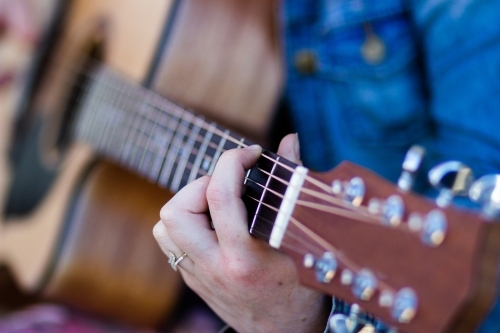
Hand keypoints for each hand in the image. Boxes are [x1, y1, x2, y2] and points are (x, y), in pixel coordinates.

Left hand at [154, 134, 329, 332]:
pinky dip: (186, 221)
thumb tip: (289, 140)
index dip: (234, 161)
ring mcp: (198, 275)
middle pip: (176, 211)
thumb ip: (292, 185)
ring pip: (165, 226)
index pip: (221, 195)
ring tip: (219, 203)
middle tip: (232, 184)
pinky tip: (213, 221)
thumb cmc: (303, 289)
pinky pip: (170, 240)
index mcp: (244, 259)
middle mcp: (213, 268)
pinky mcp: (193, 279)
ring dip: (188, 203)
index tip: (252, 154)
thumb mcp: (304, 240)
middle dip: (202, 183)